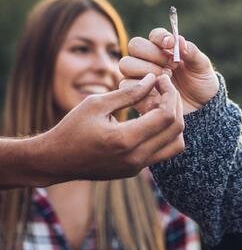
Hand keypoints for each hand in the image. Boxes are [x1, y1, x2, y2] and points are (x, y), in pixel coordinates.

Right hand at [28, 73, 183, 185]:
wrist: (56, 160)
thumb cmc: (72, 128)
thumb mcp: (97, 103)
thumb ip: (129, 92)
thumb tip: (152, 79)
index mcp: (125, 140)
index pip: (166, 116)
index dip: (169, 94)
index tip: (162, 79)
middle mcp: (135, 158)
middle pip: (176, 130)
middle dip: (175, 104)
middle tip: (165, 87)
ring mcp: (137, 167)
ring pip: (175, 144)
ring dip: (174, 121)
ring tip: (160, 103)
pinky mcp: (135, 170)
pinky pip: (163, 151)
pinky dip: (165, 133)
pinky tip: (151, 115)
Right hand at [119, 28, 218, 113]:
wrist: (201, 109)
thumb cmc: (200, 84)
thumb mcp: (202, 67)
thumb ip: (192, 52)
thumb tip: (179, 41)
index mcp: (164, 48)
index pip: (154, 35)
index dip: (160, 37)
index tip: (170, 44)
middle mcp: (148, 59)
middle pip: (135, 45)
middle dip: (153, 53)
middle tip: (171, 66)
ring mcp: (140, 76)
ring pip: (127, 64)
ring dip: (147, 69)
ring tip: (166, 79)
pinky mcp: (136, 94)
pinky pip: (126, 86)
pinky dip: (141, 87)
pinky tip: (159, 91)